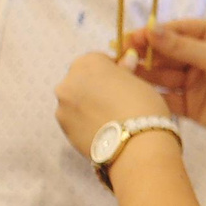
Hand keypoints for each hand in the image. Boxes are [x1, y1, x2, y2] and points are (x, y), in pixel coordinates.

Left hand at [55, 51, 170, 155]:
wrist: (135, 145)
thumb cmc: (143, 106)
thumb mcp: (139, 81)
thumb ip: (124, 71)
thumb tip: (124, 61)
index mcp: (88, 62)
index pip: (98, 59)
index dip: (112, 69)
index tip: (123, 81)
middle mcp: (68, 80)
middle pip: (81, 79)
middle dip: (95, 86)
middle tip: (115, 100)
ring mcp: (62, 105)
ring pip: (75, 100)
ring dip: (87, 104)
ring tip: (108, 118)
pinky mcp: (62, 128)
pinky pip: (74, 119)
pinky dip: (84, 121)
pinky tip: (102, 129)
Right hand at [125, 20, 205, 132]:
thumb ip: (180, 45)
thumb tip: (150, 29)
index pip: (176, 30)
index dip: (153, 34)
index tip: (130, 37)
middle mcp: (202, 56)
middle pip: (167, 53)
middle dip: (145, 54)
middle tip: (121, 55)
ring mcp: (195, 81)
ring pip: (164, 75)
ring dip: (145, 74)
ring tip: (123, 72)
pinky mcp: (191, 104)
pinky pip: (167, 98)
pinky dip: (153, 95)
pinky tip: (135, 92)